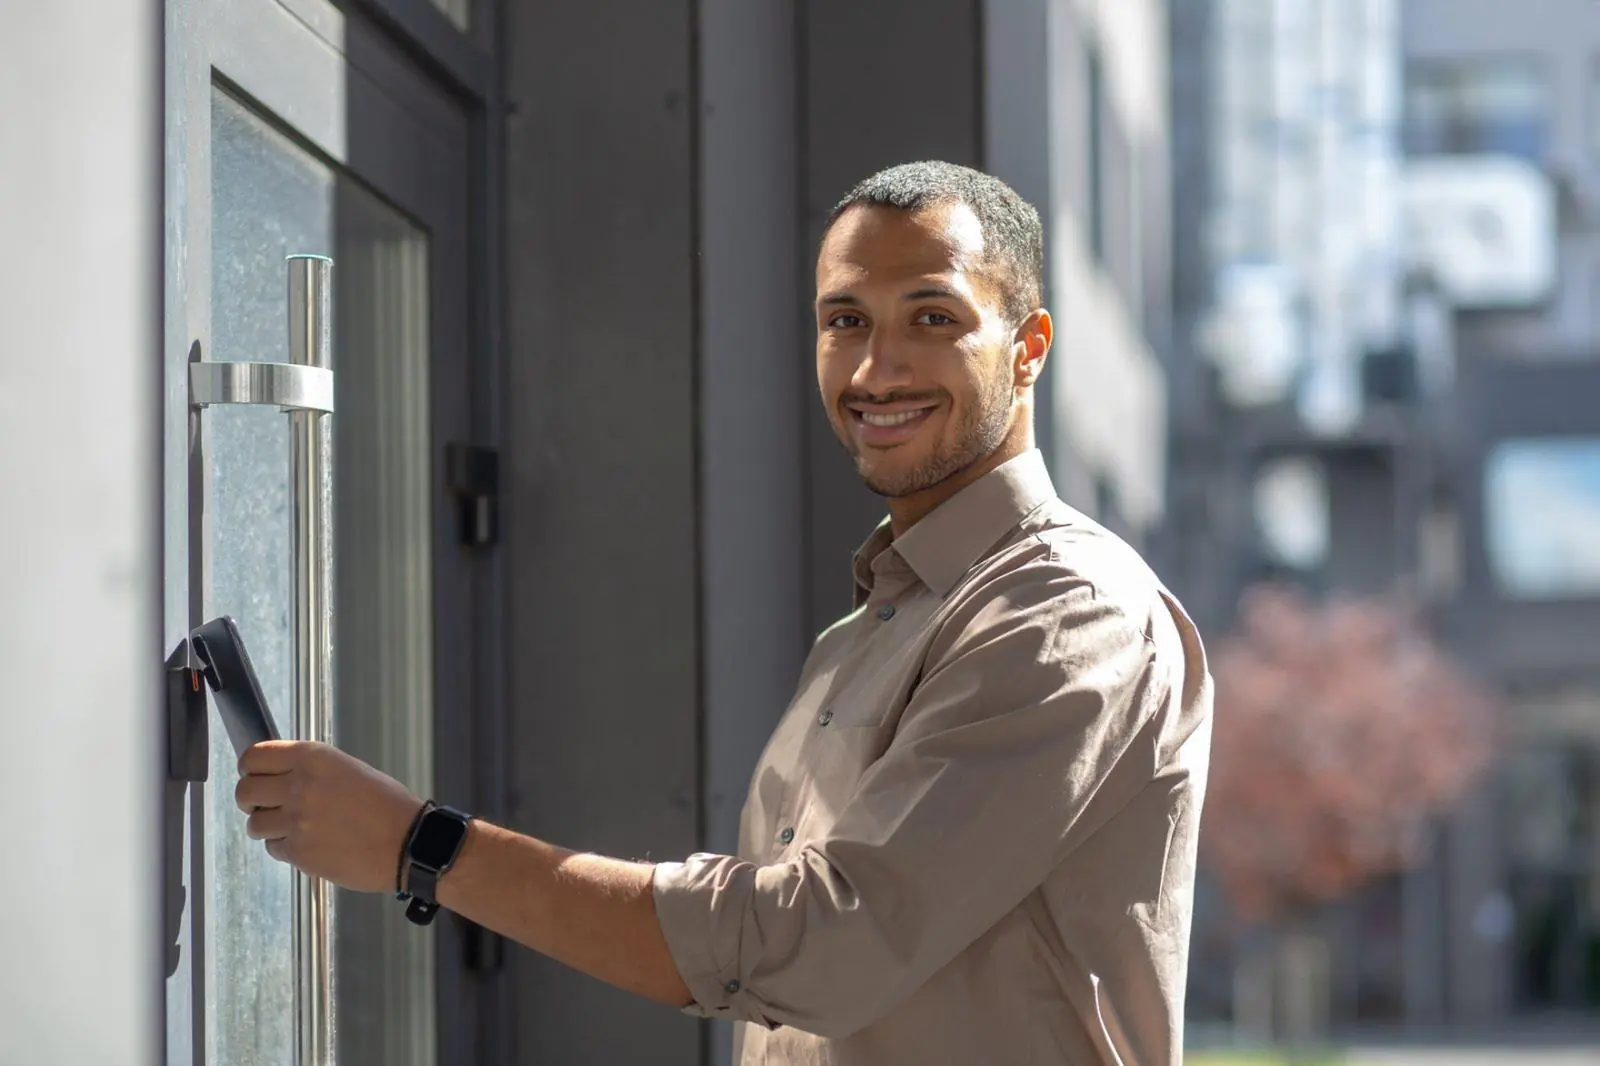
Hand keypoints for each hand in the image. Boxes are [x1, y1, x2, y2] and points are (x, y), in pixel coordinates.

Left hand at [235, 741, 422, 893]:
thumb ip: (311, 769)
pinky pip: (273, 848)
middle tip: (264, 804)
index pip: (254, 756)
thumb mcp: (349, 770)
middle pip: (244, 791)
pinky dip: (285, 847)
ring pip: (254, 824)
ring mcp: (297, 821)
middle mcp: (300, 786)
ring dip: (267, 826)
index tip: (253, 775)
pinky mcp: (299, 852)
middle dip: (250, 800)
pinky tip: (308, 842)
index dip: (249, 768)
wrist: (409, 843)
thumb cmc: (387, 806)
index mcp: (314, 758)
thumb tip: (279, 778)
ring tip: (292, 827)